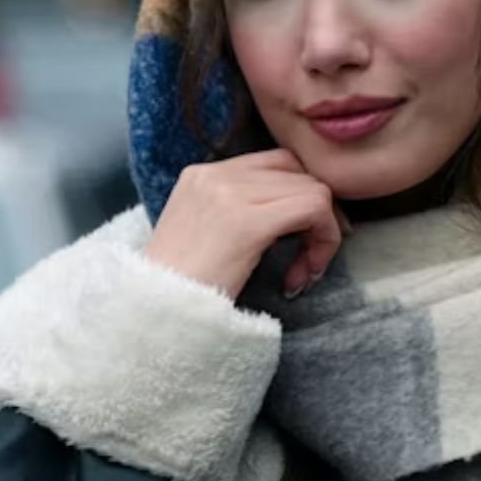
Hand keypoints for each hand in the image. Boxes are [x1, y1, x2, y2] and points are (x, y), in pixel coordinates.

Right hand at [146, 148, 351, 299]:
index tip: (301, 242)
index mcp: (202, 175)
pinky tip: (303, 275)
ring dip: (322, 235)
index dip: (302, 199)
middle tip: (308, 264)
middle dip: (317, 219)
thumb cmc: (182, 292)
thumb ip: (241, 214)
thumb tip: (293, 215)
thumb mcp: (206, 237)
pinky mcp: (247, 222)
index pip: (278, 164)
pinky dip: (324, 241)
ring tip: (301, 274)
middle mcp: (215, 174)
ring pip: (314, 191)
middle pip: (300, 174)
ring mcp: (230, 194)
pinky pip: (314, 209)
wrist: (155, 316)